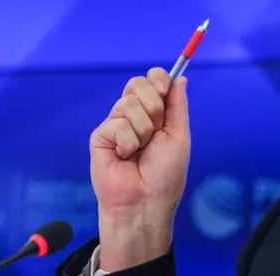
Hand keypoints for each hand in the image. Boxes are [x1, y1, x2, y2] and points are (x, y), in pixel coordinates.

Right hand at [89, 67, 190, 270]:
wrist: (146, 200)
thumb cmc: (165, 173)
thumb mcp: (179, 135)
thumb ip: (177, 105)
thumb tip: (179, 78)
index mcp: (155, 112)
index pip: (152, 79)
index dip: (158, 78)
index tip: (164, 90)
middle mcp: (134, 114)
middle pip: (137, 83)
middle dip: (153, 106)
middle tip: (156, 132)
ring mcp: (116, 124)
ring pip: (129, 103)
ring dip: (144, 130)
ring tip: (141, 151)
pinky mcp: (100, 136)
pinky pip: (117, 124)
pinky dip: (128, 142)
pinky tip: (125, 157)